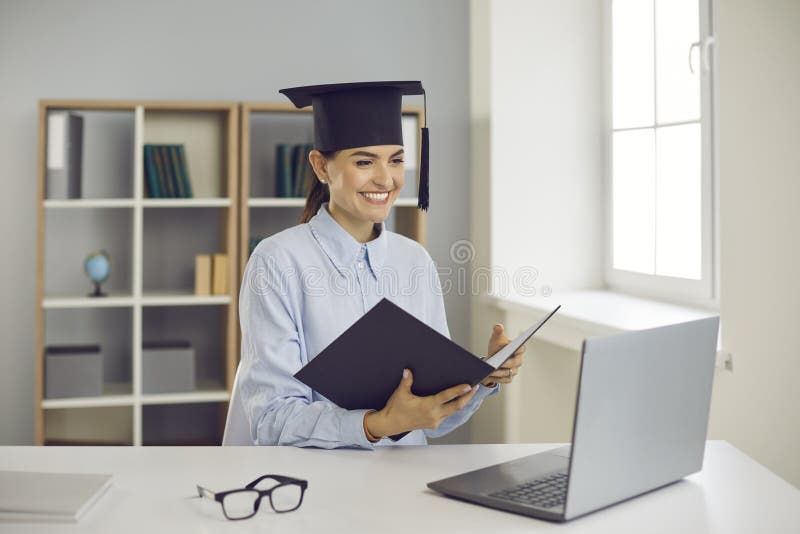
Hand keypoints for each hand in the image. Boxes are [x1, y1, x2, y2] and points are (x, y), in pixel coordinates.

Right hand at [364, 368, 478, 438]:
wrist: (391, 424)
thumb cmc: (395, 409)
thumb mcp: (400, 394)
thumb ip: (406, 381)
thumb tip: (408, 370)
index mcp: (427, 406)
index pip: (447, 397)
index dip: (459, 391)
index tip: (468, 386)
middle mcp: (434, 415)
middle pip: (456, 406)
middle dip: (467, 397)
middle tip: (475, 388)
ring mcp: (435, 421)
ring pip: (453, 411)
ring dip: (461, 402)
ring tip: (468, 393)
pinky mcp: (434, 424)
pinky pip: (447, 415)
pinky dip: (452, 407)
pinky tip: (455, 401)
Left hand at [480, 324, 525, 387]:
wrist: (492, 359)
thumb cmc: (496, 347)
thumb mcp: (496, 339)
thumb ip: (497, 332)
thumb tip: (498, 326)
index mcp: (519, 349)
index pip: (521, 349)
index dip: (518, 349)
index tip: (513, 349)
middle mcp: (519, 361)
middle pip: (515, 363)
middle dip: (507, 363)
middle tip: (498, 363)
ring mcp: (514, 370)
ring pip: (509, 372)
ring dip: (499, 372)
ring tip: (490, 371)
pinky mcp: (509, 378)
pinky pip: (505, 380)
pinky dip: (497, 378)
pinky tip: (490, 376)